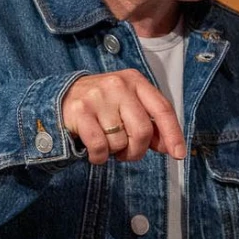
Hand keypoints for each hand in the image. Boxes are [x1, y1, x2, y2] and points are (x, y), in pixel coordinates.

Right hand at [61, 70, 186, 164]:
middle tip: (128, 153)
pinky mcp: (79, 111)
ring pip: (120, 141)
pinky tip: (96, 152)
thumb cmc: (102, 105)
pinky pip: (100, 147)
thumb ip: (149, 123)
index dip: (173, 134)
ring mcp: (97, 96)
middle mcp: (118, 85)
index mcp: (135, 81)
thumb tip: (168, 147)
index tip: (178, 154)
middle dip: (138, 150)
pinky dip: (100, 157)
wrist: (59, 96)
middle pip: (143, 130)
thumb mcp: (127, 106)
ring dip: (115, 152)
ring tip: (106, 143)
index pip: (162, 109)